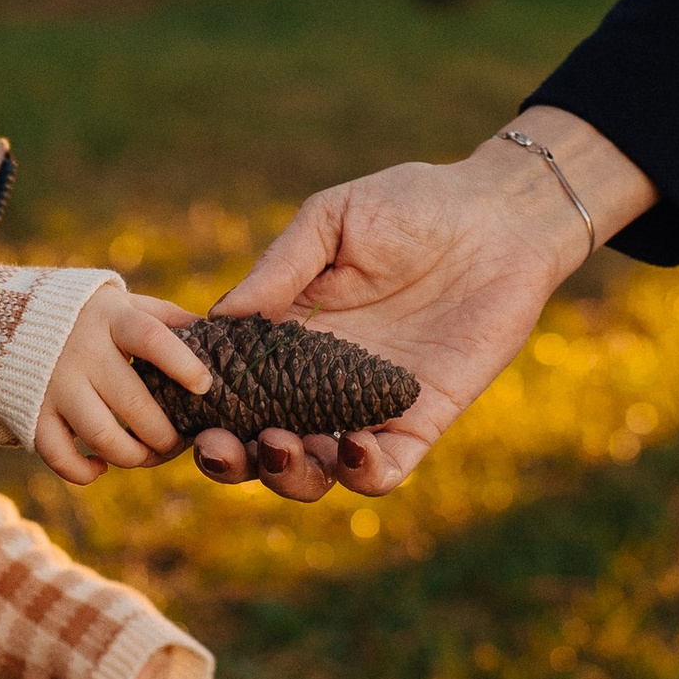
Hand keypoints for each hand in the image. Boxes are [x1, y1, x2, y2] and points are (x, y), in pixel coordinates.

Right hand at [32, 289, 212, 486]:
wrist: (14, 320)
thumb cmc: (92, 318)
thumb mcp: (127, 306)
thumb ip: (168, 320)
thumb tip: (219, 336)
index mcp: (113, 320)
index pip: (151, 338)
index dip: (181, 363)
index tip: (206, 386)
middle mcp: (82, 352)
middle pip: (133, 402)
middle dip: (164, 434)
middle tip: (178, 443)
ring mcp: (55, 384)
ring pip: (101, 435)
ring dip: (133, 456)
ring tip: (148, 456)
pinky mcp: (32, 413)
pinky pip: (59, 456)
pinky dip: (83, 471)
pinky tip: (102, 467)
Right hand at [192, 111, 657, 501]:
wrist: (497, 215)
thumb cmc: (412, 204)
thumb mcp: (332, 219)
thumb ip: (281, 268)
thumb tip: (220, 317)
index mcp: (290, 336)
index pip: (233, 389)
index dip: (202, 409)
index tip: (181, 410)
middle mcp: (322, 382)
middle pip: (262, 446)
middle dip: (233, 462)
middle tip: (222, 446)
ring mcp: (371, 405)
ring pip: (318, 472)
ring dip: (290, 474)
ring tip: (282, 444)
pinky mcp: (423, 417)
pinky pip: (385, 470)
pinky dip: (362, 474)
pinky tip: (352, 445)